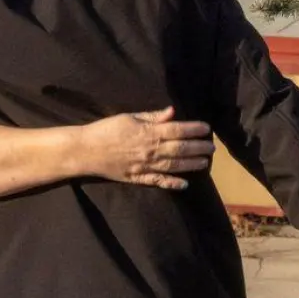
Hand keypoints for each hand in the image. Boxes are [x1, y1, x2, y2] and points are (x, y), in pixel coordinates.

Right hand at [80, 107, 214, 189]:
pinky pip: (158, 181)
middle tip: (212, 147)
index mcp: (149, 132)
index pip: (178, 130)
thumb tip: (172, 112)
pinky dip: (172, 183)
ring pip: (174, 166)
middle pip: (181, 149)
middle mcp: (150, 150)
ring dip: (191, 165)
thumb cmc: (106, 130)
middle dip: (199, 148)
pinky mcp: (137, 178)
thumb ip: (152, 117)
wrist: (86, 150)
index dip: (195, 129)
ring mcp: (145, 166)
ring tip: (205, 163)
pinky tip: (184, 184)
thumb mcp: (129, 117)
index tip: (207, 129)